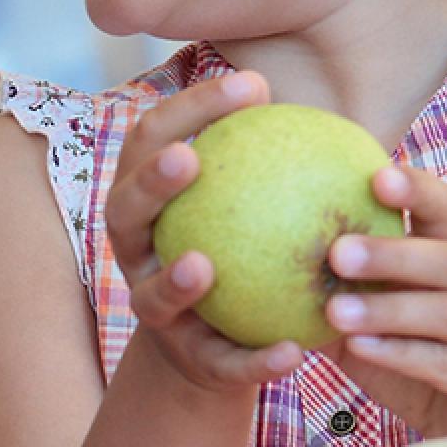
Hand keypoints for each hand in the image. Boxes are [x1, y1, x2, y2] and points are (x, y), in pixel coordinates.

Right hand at [107, 69, 307, 394]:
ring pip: (151, 294)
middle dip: (149, 183)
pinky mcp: (190, 360)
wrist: (216, 346)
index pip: (151, 140)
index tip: (252, 85)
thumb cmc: (240, 253)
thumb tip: (323, 105)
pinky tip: (292, 351)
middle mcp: (137, 250)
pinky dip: (254, 360)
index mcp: (146, 202)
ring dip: (174, 279)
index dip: (189, 108)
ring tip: (204, 265)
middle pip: (124, 210)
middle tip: (189, 157)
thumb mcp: (245, 207)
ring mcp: (155, 307)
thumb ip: (267, 166)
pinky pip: (221, 361)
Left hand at [323, 164, 446, 436]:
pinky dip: (402, 353)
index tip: (375, 175)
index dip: (418, 189)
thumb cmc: (398, 361)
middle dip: (395, 253)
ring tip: (333, 310)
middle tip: (337, 252)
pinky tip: (358, 348)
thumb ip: (323, 283)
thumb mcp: (358, 319)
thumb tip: (242, 240)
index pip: (444, 211)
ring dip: (390, 308)